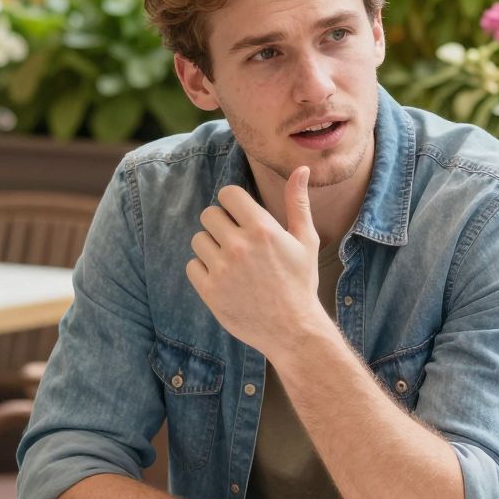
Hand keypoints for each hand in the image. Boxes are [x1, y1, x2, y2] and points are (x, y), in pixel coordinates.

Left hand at [186, 168, 325, 359]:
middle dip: (221, 224)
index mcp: (262, 229)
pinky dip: (204, 270)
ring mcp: (222, 269)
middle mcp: (239, 246)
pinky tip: (223, 279)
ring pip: (198, 239)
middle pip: (209, 214)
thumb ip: (297, 202)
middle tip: (236, 241)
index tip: (239, 215)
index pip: (227, 194)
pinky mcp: (210, 291)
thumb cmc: (301, 282)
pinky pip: (192, 266)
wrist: (293, 329)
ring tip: (231, 261)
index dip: (232, 203)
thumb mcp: (305, 240)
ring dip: (211, 246)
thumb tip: (300, 169)